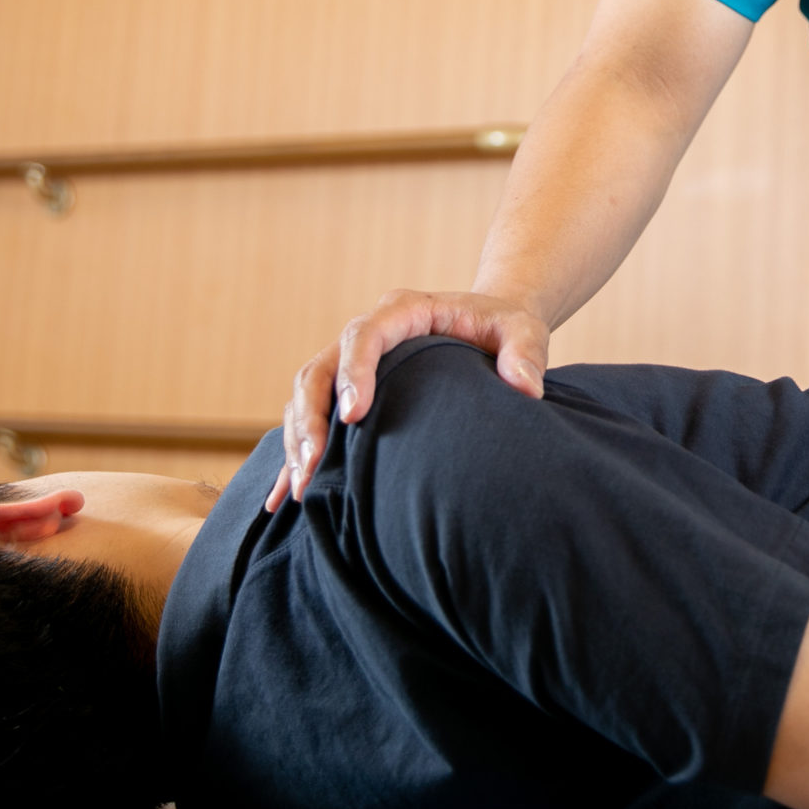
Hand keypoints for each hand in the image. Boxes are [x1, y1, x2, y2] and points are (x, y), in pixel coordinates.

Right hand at [266, 288, 549, 510]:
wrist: (490, 323)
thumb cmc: (506, 326)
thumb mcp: (524, 331)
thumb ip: (525, 353)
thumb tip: (525, 389)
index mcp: (403, 310)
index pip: (364, 335)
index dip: (353, 373)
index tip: (353, 416)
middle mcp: (367, 332)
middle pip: (319, 369)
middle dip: (310, 419)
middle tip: (314, 466)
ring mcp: (351, 363)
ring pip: (305, 396)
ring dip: (297, 441)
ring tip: (301, 490)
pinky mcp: (347, 391)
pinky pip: (309, 420)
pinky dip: (294, 456)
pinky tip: (283, 498)